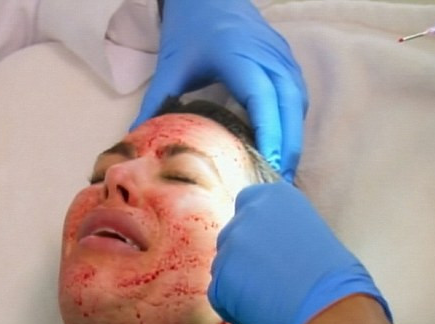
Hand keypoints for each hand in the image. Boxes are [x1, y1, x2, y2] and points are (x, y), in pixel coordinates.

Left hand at [132, 0, 307, 181]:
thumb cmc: (189, 30)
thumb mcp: (169, 67)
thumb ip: (154, 103)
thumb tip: (137, 141)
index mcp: (236, 55)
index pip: (261, 97)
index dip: (269, 131)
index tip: (270, 163)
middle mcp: (266, 55)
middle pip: (289, 104)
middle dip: (288, 144)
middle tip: (280, 182)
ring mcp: (280, 55)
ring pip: (298, 101)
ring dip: (294, 136)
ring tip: (283, 172)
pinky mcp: (285, 58)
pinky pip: (297, 94)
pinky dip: (294, 121)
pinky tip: (283, 145)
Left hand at [208, 182, 391, 323]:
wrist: (330, 310)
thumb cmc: (336, 277)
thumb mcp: (311, 231)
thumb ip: (280, 228)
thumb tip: (264, 243)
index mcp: (275, 195)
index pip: (248, 200)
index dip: (256, 227)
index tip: (269, 246)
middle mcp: (248, 213)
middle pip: (233, 235)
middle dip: (244, 256)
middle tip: (271, 279)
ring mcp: (231, 244)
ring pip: (223, 265)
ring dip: (238, 282)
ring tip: (271, 299)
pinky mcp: (219, 277)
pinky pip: (218, 293)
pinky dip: (233, 307)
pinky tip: (261, 315)